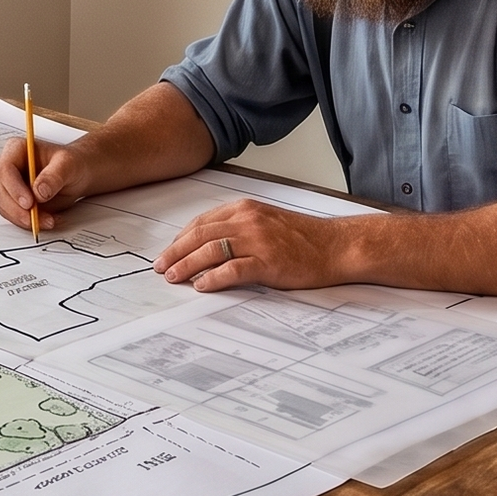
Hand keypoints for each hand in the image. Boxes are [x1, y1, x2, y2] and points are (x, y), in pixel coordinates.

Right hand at [0, 136, 92, 230]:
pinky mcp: (12, 200)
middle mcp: (7, 166)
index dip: (14, 187)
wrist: (77, 175)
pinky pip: (13, 215)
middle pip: (0, 191)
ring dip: (23, 218)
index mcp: (17, 149)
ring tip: (48, 220)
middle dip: (17, 209)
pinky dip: (27, 222)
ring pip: (4, 206)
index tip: (29, 203)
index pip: (4, 168)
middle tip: (35, 220)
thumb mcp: (68, 165)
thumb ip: (54, 176)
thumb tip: (39, 192)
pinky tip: (45, 220)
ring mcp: (8, 184)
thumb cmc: (71, 164)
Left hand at [152, 198, 347, 290]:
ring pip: (210, 251)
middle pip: (199, 235)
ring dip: (187, 265)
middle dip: (175, 252)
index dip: (181, 238)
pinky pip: (232, 270)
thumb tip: (208, 243)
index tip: (169, 251)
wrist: (336, 246)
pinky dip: (213, 278)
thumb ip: (239, 227)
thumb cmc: (303, 238)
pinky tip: (201, 286)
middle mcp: (248, 221)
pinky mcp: (268, 262)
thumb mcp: (266, 221)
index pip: (202, 222)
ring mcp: (257, 241)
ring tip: (174, 277)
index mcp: (245, 209)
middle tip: (160, 266)